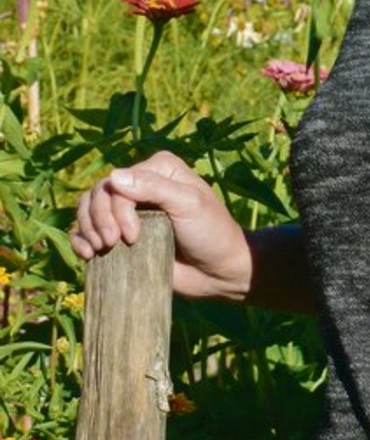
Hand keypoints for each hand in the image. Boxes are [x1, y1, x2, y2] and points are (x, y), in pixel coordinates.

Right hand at [70, 151, 253, 301]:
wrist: (219, 270)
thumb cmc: (211, 232)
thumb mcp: (189, 204)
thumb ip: (154, 188)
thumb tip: (113, 177)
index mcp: (157, 170)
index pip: (118, 182)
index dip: (116, 209)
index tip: (132, 236)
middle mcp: (139, 185)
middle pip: (98, 195)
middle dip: (97, 219)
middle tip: (111, 244)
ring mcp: (129, 212)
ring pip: (88, 210)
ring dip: (87, 229)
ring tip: (100, 250)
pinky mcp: (122, 237)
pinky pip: (87, 232)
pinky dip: (80, 241)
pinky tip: (86, 255)